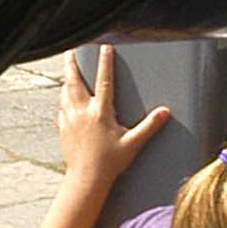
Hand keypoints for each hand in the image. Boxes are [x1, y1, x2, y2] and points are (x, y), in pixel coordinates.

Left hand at [58, 46, 170, 192]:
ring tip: (68, 70)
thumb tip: (165, 112)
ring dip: (67, 79)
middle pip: (74, 80)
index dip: (105, 62)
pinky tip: (65, 99)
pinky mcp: (63, 128)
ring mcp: (70, 120)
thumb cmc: (109, 163)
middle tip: (70, 50)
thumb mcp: (133, 144)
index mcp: (100, 112)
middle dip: (72, 63)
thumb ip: (149, 126)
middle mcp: (82, 112)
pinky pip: (61, 108)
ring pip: (65, 92)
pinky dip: (63, 99)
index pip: (103, 81)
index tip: (105, 47)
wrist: (86, 180)